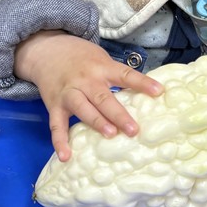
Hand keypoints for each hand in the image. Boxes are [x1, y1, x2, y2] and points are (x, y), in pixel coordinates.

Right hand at [15, 32, 163, 160]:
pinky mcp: (54, 106)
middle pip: (103, 97)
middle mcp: (85, 80)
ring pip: (83, 108)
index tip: (159, 92)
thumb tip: (144, 95)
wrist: (48, 50)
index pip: (125, 75)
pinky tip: (66, 156)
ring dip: (96, 122)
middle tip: (133, 129)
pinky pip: (56, 125)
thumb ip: (116, 75)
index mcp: (101, 68)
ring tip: (110, 134)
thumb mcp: (101, 59)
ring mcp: (69, 93)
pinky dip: (60, 141)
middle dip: (118, 114)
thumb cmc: (81, 58)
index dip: (142, 83)